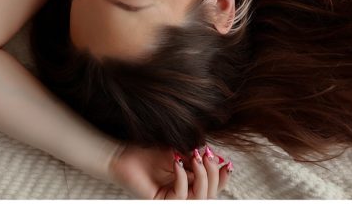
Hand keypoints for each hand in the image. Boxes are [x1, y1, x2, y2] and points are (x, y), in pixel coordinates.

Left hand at [111, 145, 232, 198]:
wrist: (123, 155)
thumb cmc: (147, 153)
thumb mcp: (177, 152)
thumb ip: (195, 158)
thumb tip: (217, 157)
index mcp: (189, 185)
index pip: (213, 187)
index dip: (223, 177)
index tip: (228, 162)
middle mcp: (183, 196)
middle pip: (210, 194)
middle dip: (213, 174)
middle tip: (207, 155)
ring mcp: (172, 200)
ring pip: (199, 198)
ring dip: (201, 175)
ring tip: (195, 156)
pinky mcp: (161, 202)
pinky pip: (180, 195)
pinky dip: (182, 177)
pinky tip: (177, 162)